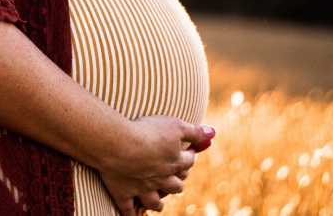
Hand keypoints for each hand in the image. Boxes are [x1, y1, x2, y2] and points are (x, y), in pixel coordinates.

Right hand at [99, 117, 215, 213]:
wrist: (119, 145)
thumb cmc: (148, 132)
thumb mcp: (175, 125)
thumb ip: (194, 131)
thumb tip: (213, 133)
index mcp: (174, 162)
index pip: (188, 162)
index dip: (190, 156)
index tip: (190, 152)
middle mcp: (161, 178)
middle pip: (174, 185)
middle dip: (177, 182)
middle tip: (177, 177)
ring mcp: (142, 188)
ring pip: (155, 201)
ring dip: (158, 202)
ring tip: (159, 201)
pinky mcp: (123, 192)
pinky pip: (128, 208)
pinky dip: (130, 214)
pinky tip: (132, 215)